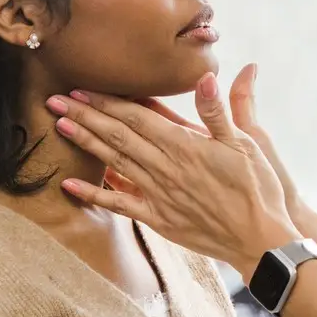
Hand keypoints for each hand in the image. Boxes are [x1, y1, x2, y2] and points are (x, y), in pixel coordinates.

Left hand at [47, 70, 299, 271]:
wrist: (259, 239)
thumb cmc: (257, 189)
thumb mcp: (247, 143)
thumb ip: (220, 110)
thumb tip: (205, 77)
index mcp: (185, 146)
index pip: (138, 117)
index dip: (107, 102)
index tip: (82, 89)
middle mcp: (166, 169)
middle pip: (118, 136)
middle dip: (85, 116)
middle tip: (56, 100)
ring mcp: (159, 195)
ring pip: (115, 163)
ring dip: (85, 143)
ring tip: (60, 126)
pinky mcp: (158, 219)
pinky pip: (120, 204)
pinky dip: (94, 194)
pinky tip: (68, 185)